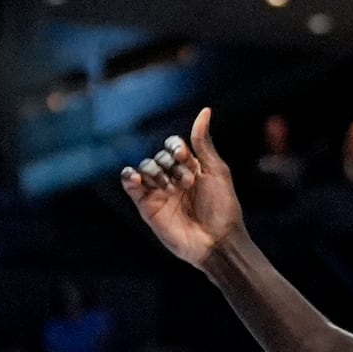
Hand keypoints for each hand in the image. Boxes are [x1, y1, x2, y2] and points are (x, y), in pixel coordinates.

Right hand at [120, 107, 243, 267]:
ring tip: (171, 190)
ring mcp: (159, 192)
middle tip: (187, 184)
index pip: (174, 145)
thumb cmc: (223, 207)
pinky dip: (130, 177)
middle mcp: (173, 177)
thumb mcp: (216, 171)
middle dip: (172, 166)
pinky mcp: (147, 206)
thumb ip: (204, 142)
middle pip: (160, 155)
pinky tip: (135, 177)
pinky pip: (131, 185)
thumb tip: (205, 110)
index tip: (187, 159)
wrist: (216, 241)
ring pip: (145, 167)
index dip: (177, 149)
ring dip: (157, 172)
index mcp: (190, 167)